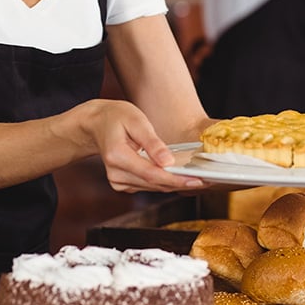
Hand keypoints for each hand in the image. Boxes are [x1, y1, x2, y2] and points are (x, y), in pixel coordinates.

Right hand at [77, 99, 203, 193]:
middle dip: (181, 183)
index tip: (197, 181)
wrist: (97, 124)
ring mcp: (118, 182)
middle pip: (155, 184)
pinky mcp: (123, 184)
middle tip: (207, 181)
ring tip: (198, 179)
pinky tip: (180, 177)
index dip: (176, 179)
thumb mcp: (137, 121)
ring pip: (153, 187)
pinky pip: (148, 185)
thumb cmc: (117, 117)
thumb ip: (152, 143)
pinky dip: (164, 182)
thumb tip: (168, 162)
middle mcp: (116, 174)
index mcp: (117, 157)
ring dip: (175, 184)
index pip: (152, 174)